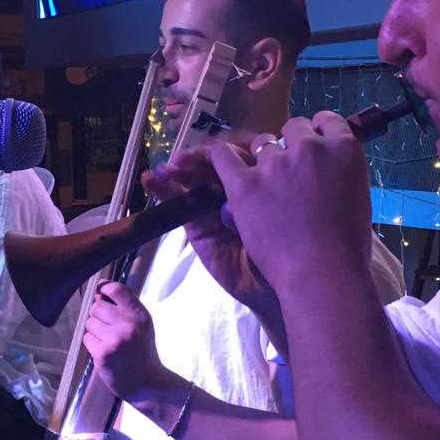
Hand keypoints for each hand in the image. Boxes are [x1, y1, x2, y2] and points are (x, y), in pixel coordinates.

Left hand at [82, 281, 180, 406]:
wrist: (148, 384)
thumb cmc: (143, 352)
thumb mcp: (143, 325)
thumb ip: (126, 308)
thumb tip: (99, 294)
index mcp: (140, 315)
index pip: (116, 289)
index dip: (103, 288)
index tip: (100, 292)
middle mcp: (129, 325)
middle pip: (97, 306)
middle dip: (98, 315)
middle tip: (107, 328)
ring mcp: (115, 339)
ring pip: (90, 323)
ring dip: (94, 331)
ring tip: (108, 341)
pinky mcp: (103, 353)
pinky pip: (87, 338)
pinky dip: (92, 344)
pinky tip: (104, 351)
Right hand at [145, 147, 285, 343]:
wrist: (274, 289)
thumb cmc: (288, 252)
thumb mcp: (277, 217)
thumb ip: (255, 202)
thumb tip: (227, 205)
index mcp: (262, 180)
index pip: (242, 154)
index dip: (230, 150)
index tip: (223, 150)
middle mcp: (236, 188)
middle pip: (215, 163)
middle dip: (201, 159)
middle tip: (186, 160)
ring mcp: (215, 206)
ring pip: (195, 178)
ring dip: (179, 170)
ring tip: (167, 169)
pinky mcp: (197, 226)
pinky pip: (178, 203)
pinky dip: (163, 190)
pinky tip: (151, 181)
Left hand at [205, 113, 378, 301]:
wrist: (323, 273)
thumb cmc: (348, 245)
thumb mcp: (357, 196)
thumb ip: (340, 173)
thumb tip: (326, 166)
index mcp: (343, 148)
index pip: (326, 122)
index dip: (317, 133)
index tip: (313, 144)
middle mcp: (308, 147)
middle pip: (293, 128)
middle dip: (290, 144)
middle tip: (288, 169)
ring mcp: (274, 164)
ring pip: (261, 143)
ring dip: (263, 156)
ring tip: (263, 180)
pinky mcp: (244, 184)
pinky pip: (224, 158)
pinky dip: (223, 159)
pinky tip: (223, 164)